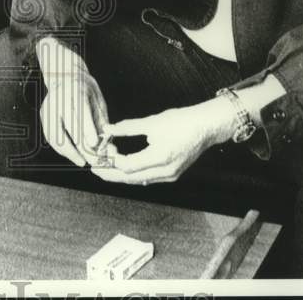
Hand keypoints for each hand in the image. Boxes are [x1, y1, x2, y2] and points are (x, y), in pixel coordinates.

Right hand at [36, 37, 109, 166]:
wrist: (65, 75)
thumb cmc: (86, 90)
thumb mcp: (98, 101)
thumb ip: (102, 123)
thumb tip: (108, 147)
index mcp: (76, 90)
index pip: (81, 110)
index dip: (87, 128)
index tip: (94, 144)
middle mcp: (59, 98)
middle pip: (68, 125)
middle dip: (80, 146)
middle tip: (93, 160)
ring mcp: (49, 106)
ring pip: (56, 134)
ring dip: (69, 151)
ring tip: (82, 161)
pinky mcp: (44, 115)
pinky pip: (50, 136)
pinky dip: (61, 148)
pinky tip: (72, 154)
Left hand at [91, 98, 234, 184]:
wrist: (206, 126)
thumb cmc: (182, 121)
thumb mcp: (152, 122)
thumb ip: (128, 127)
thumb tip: (108, 129)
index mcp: (160, 158)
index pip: (128, 166)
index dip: (112, 160)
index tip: (103, 150)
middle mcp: (165, 171)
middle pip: (131, 178)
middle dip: (112, 174)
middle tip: (96, 169)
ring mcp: (170, 175)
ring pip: (140, 180)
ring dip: (122, 175)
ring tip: (107, 167)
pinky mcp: (172, 174)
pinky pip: (149, 178)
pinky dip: (135, 174)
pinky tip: (125, 168)